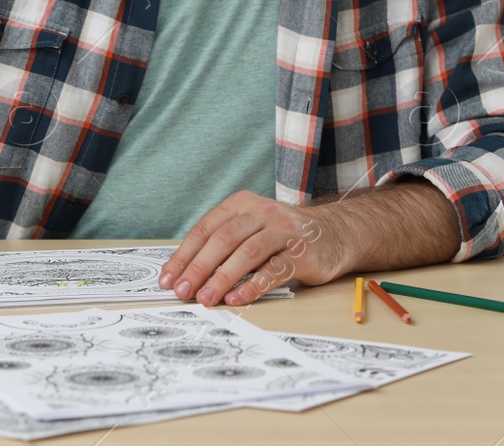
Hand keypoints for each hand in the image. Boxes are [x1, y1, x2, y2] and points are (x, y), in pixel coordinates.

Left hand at [159, 191, 347, 306]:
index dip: (185, 254)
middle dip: (199, 267)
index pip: (206, 228)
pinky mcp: (302, 252)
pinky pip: (274, 269)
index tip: (169, 278)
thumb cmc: (283, 236)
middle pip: (223, 239)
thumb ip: (224, 244)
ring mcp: (284, 230)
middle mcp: (262, 212)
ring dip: (223, 278)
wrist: (335, 233)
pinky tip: (238, 299)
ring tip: (206, 299)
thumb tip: (187, 274)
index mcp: (243, 205)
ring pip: (247, 253)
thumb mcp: (252, 228)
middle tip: (183, 291)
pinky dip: (253, 285)